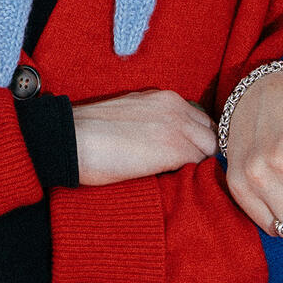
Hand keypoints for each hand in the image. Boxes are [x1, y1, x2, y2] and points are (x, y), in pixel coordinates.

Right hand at [73, 90, 216, 185]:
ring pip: (211, 149)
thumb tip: (164, 142)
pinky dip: (194, 176)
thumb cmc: (89, 133)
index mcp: (165, 98)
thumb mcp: (130, 114)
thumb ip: (154, 121)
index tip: (192, 157)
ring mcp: (178, 127)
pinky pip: (200, 165)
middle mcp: (176, 107)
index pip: (201, 121)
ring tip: (188, 181)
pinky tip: (181, 184)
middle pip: (213, 133)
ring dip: (202, 164)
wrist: (70, 139)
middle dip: (207, 152)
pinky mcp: (175, 149)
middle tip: (194, 173)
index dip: (199, 141)